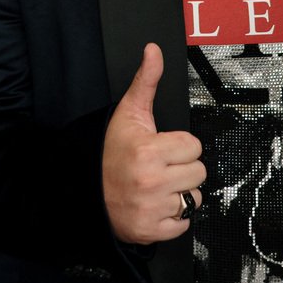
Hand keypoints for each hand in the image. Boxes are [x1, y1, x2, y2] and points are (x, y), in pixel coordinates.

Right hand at [101, 43, 205, 244]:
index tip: (162, 148)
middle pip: (199, 172)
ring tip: (157, 186)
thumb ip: (146, 81)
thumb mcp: (128, 114)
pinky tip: (155, 205)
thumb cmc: (109, 152)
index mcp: (149, 152)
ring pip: (194, 198)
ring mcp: (151, 209)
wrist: (83, 189)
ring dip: (179, 193)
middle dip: (182, 168)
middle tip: (160, 167)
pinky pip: (184, 224)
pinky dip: (172, 218)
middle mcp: (151, 182)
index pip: (194, 146)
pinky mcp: (151, 231)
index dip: (179, 145)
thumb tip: (153, 51)